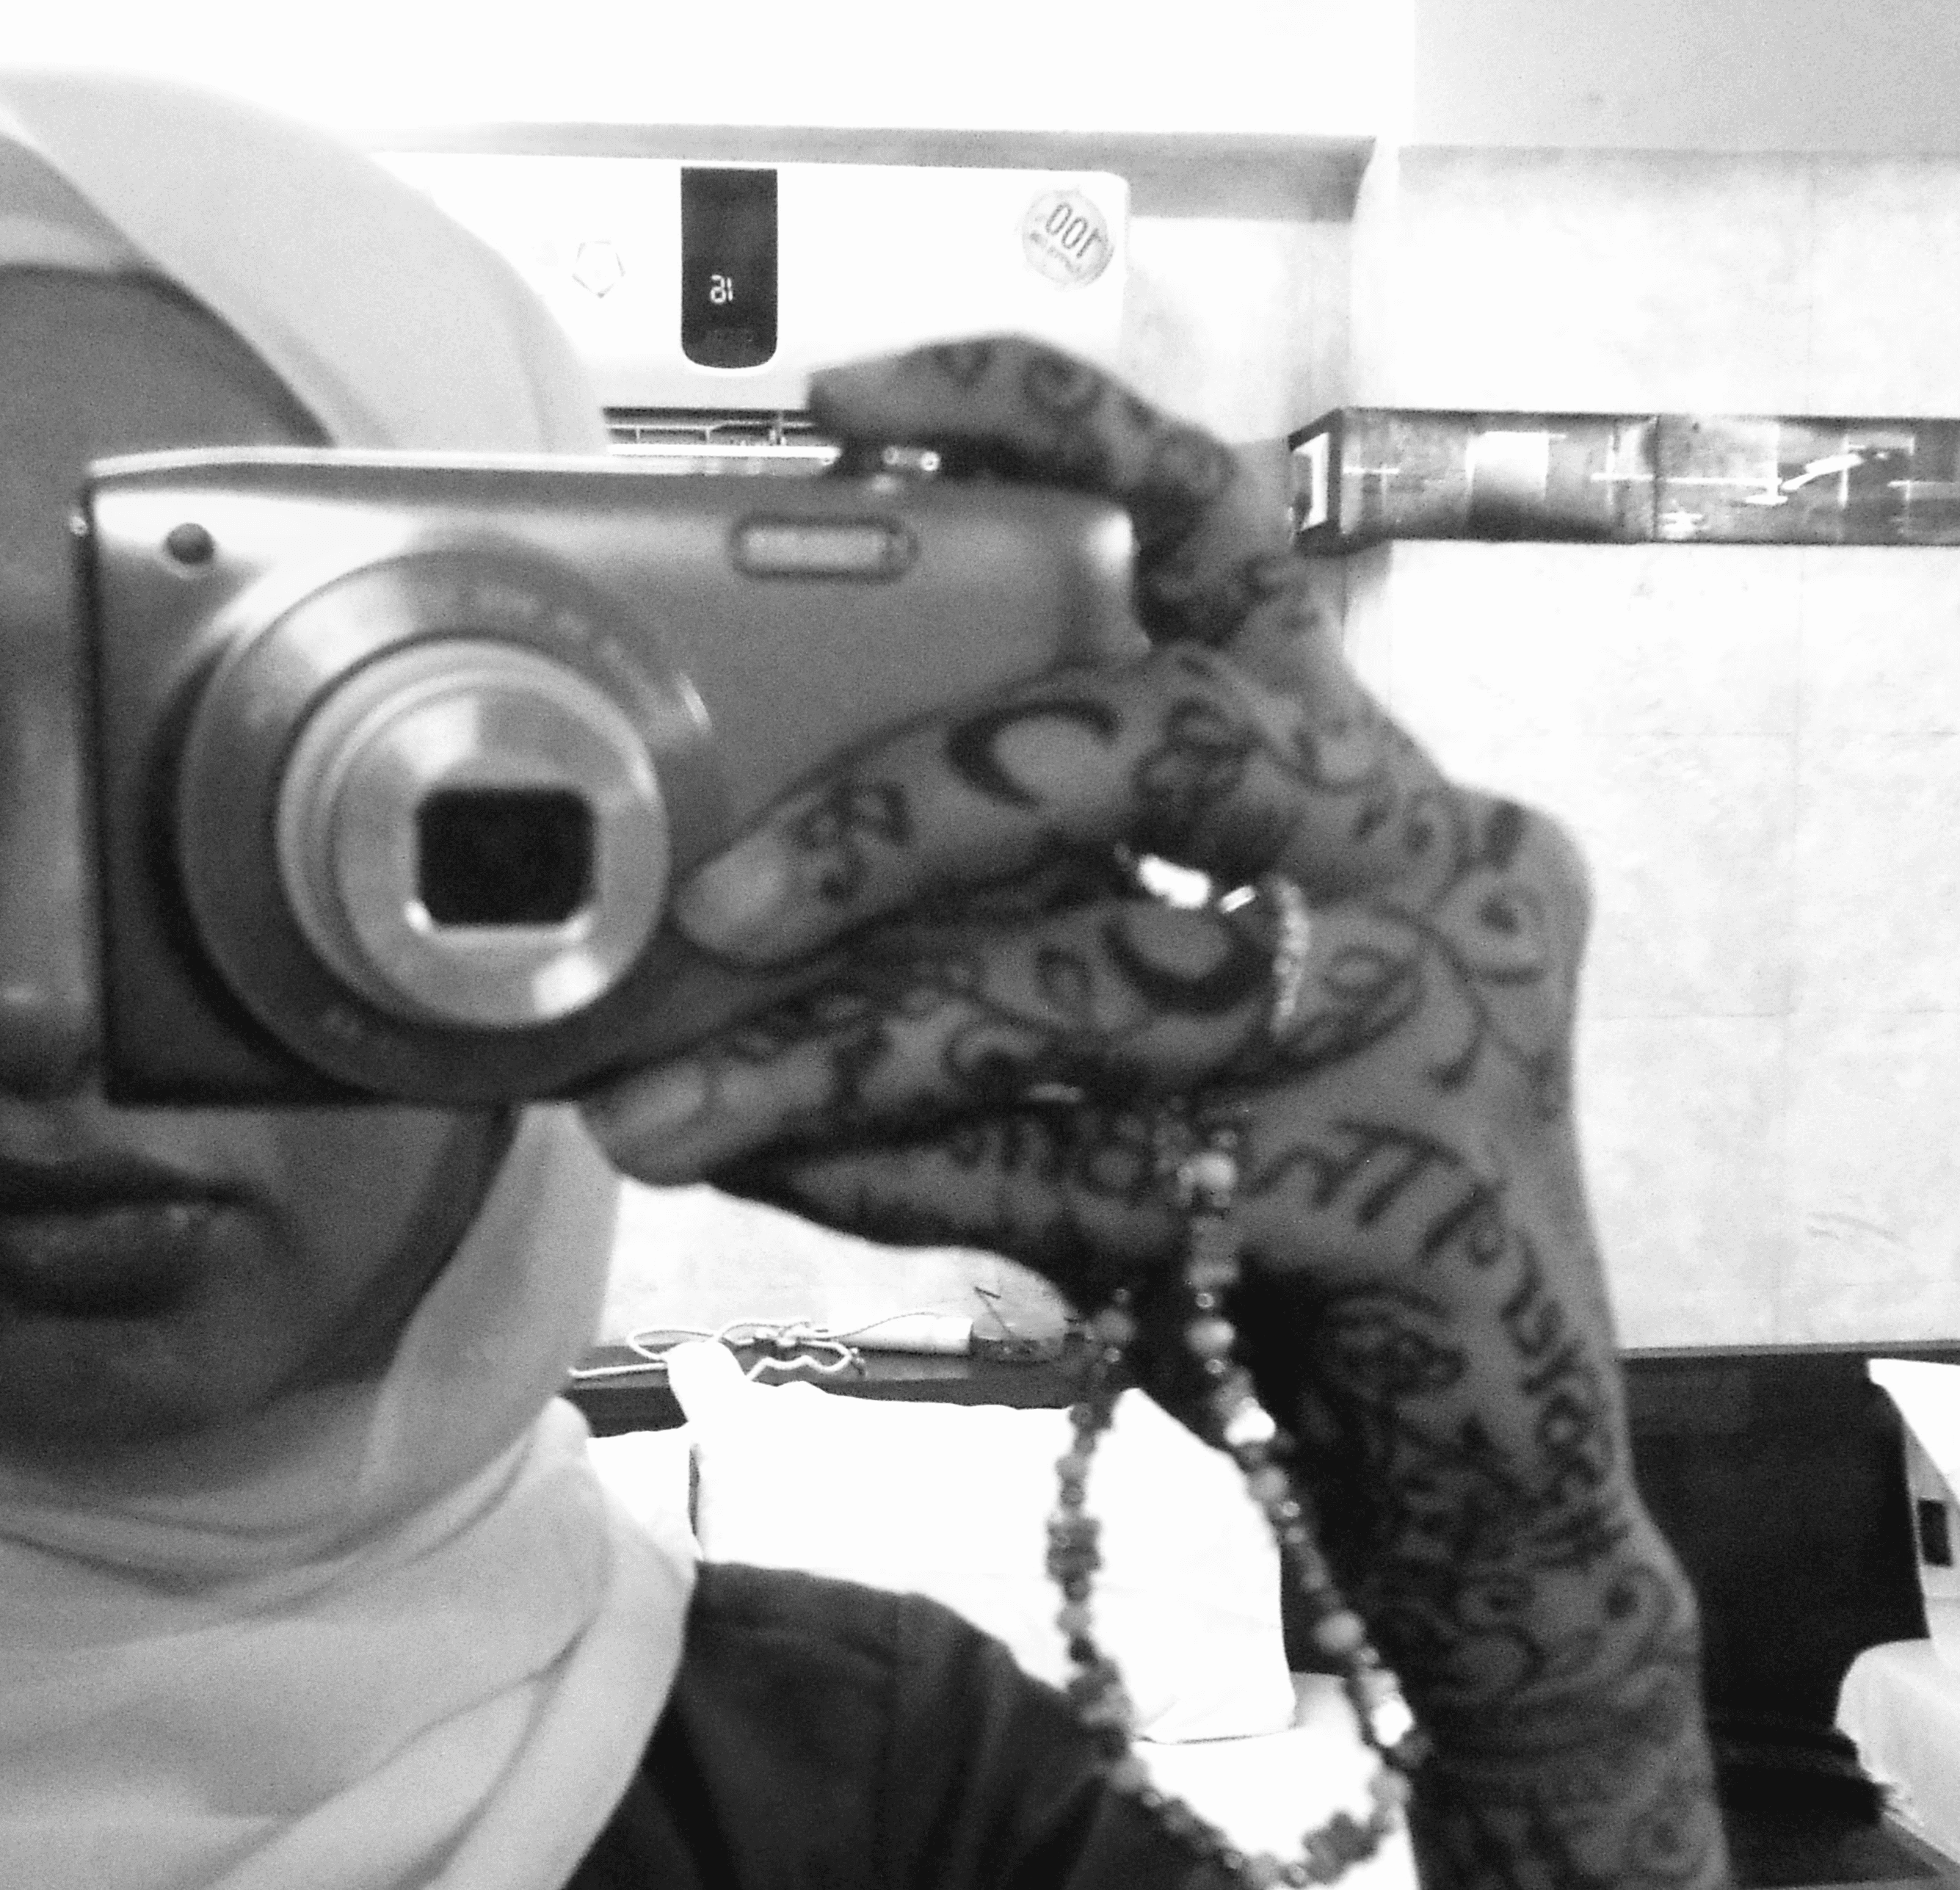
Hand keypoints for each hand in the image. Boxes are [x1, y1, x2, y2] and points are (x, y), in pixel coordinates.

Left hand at [578, 337, 1726, 1889]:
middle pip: (1162, 735)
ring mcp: (1443, 1021)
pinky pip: (1113, 1167)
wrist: (1459, 1443)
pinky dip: (927, 1178)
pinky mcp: (1415, 1194)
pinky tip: (795, 1186)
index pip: (1216, 521)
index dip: (1040, 426)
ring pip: (1109, 984)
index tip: (836, 401)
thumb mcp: (1121, 1004)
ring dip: (850, 1049)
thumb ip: (977, 926)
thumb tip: (684, 905)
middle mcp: (1421, 845)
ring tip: (657, 1112)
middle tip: (715, 894)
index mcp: (1336, 754)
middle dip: (910, 804)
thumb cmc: (1246, 1174)